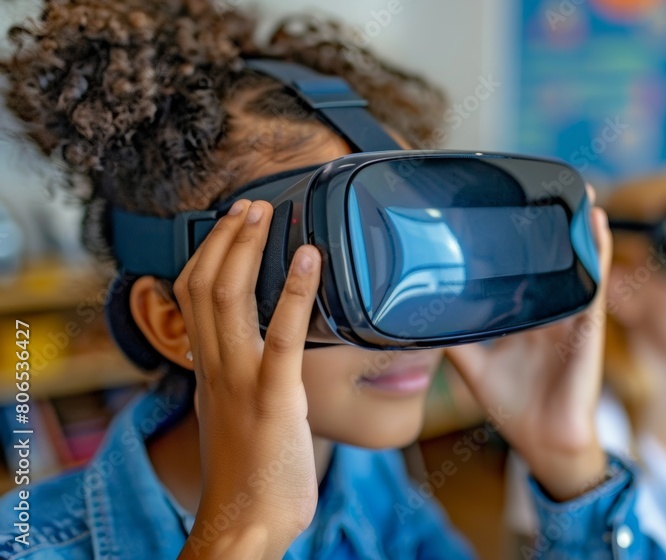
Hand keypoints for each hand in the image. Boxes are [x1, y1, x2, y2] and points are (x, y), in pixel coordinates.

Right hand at [174, 200, 321, 559]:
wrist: (246, 522)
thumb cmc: (251, 476)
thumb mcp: (237, 416)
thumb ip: (241, 381)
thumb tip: (261, 358)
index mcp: (208, 370)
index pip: (192, 297)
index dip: (209, 253)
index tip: (231, 224)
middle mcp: (215, 367)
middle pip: (204, 284)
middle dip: (226, 238)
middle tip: (252, 204)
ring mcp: (241, 380)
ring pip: (229, 298)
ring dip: (248, 249)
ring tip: (269, 213)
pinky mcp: (273, 397)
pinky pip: (282, 335)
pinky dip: (297, 292)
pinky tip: (313, 259)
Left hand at [446, 202, 612, 500]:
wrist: (543, 441)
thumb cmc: (513, 404)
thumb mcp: (472, 365)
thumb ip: (451, 338)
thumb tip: (416, 315)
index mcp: (523, 318)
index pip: (520, 270)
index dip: (515, 241)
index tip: (505, 207)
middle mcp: (547, 312)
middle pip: (550, 260)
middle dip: (550, 224)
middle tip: (546, 185)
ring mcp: (569, 318)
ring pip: (576, 264)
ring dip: (579, 229)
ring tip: (579, 193)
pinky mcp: (585, 329)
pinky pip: (591, 286)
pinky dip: (596, 255)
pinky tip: (596, 227)